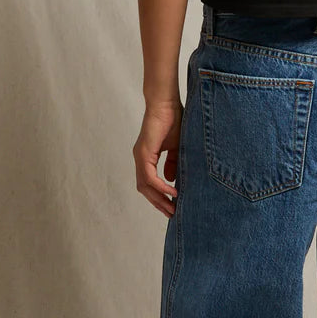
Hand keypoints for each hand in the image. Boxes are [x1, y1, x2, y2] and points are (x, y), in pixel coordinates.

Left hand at [133, 101, 181, 217]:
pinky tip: (172, 192)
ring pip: (145, 186)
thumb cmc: (173, 120)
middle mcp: (140, 158)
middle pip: (145, 189)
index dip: (158, 196)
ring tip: (172, 207)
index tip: (171, 206)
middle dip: (158, 202)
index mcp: (146, 157)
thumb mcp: (176, 147)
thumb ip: (173, 163)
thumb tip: (171, 180)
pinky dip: (161, 187)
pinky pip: (150, 177)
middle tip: (172, 213)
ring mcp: (140, 156)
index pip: (148, 183)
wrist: (166, 103)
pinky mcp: (144, 153)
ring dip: (159, 198)